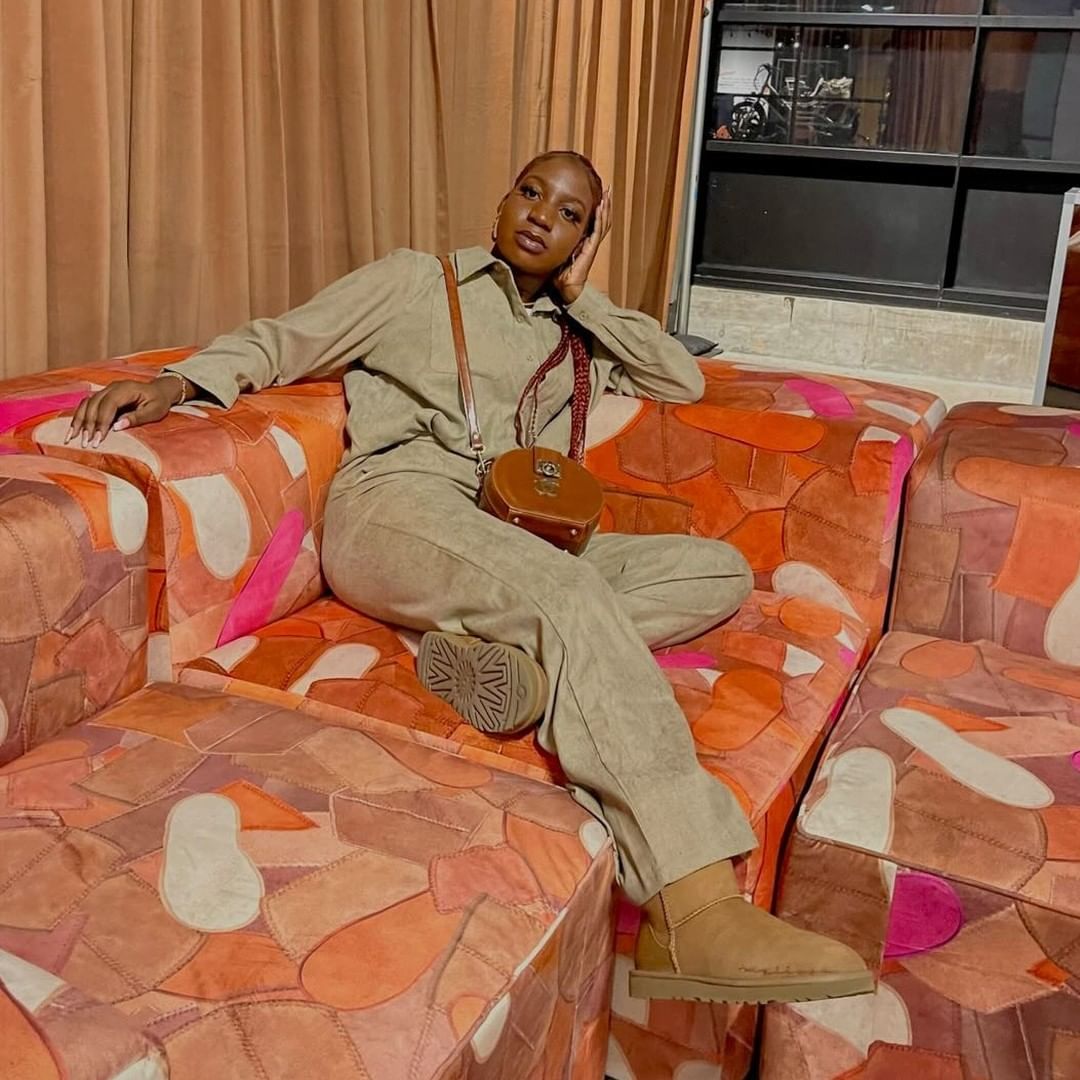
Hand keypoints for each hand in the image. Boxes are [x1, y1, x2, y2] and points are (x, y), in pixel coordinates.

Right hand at [66, 376, 184, 446]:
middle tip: (85, 443)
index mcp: (126, 389)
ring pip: (86, 403)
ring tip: (72, 437)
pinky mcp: (102, 395)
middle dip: (88, 424)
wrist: (159, 391)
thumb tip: (116, 427)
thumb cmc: (159, 402)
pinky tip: (74, 428)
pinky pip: (86, 404)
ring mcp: (106, 390)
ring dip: (79, 420)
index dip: (101, 421)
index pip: (109, 404)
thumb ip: (136, 418)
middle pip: (94, 404)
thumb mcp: (154, 411)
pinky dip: (79, 416)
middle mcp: (112, 387)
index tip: (97, 439)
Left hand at [554, 187, 612, 304]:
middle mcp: (590, 243)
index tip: (598, 195)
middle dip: (605, 205)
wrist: (566, 289)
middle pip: (601, 220)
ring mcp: (592, 246)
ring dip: (605, 208)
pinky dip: (599, 218)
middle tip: (607, 189)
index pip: (593, 222)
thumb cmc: (560, 274)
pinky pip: (597, 230)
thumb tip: (541, 229)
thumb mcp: (557, 253)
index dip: (597, 209)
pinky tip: (601, 207)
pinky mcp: (590, 249)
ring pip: (602, 223)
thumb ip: (555, 242)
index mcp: (583, 242)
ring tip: (607, 194)